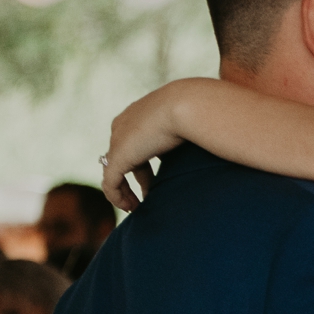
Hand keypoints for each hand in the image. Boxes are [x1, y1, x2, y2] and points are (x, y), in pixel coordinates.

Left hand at [102, 81, 205, 211]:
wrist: (185, 105)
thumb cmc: (194, 111)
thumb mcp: (187, 122)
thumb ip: (186, 133)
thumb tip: (202, 142)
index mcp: (138, 114)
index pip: (134, 142)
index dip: (142, 164)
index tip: (154, 181)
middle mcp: (123, 126)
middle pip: (122, 157)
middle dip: (135, 179)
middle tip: (146, 197)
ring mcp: (118, 141)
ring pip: (113, 172)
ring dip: (124, 192)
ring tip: (136, 207)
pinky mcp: (119, 157)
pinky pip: (110, 183)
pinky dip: (117, 197)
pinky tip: (128, 208)